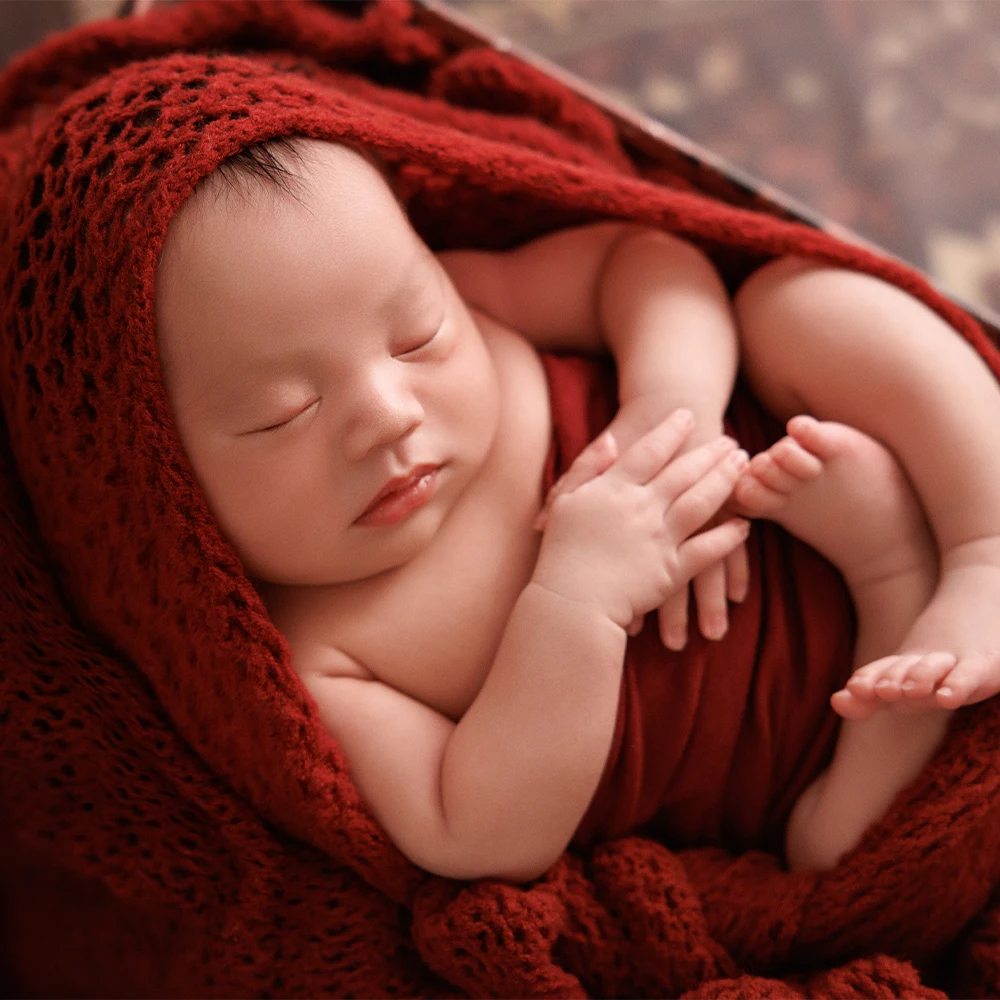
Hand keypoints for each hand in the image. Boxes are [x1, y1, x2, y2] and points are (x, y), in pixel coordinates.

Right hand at [532, 409, 749, 630]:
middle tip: (731, 440)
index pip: (649, 451)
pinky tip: (744, 526)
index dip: (670, 431)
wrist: (569, 603)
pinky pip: (708, 550)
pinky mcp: (672, 570)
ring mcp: (660, 539)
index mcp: (614, 489)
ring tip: (742, 466)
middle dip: (710, 453)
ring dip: (725, 482)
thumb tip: (610, 440)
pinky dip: (729, 538)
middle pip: (683, 472)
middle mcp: (642, 508)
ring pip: (701, 503)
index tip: (689, 414)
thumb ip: (587, 467)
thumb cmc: (560, 551)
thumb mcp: (565, 501)